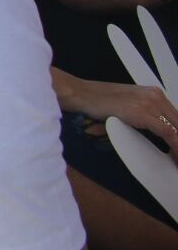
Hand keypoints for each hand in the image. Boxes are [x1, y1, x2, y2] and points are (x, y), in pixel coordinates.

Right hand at [60, 75, 177, 149]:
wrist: (82, 93)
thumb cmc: (99, 101)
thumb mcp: (128, 105)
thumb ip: (145, 113)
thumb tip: (158, 131)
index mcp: (154, 93)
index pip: (177, 118)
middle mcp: (156, 95)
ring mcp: (150, 103)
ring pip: (177, 129)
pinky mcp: (143, 113)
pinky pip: (168, 133)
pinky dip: (175, 147)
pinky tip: (175, 157)